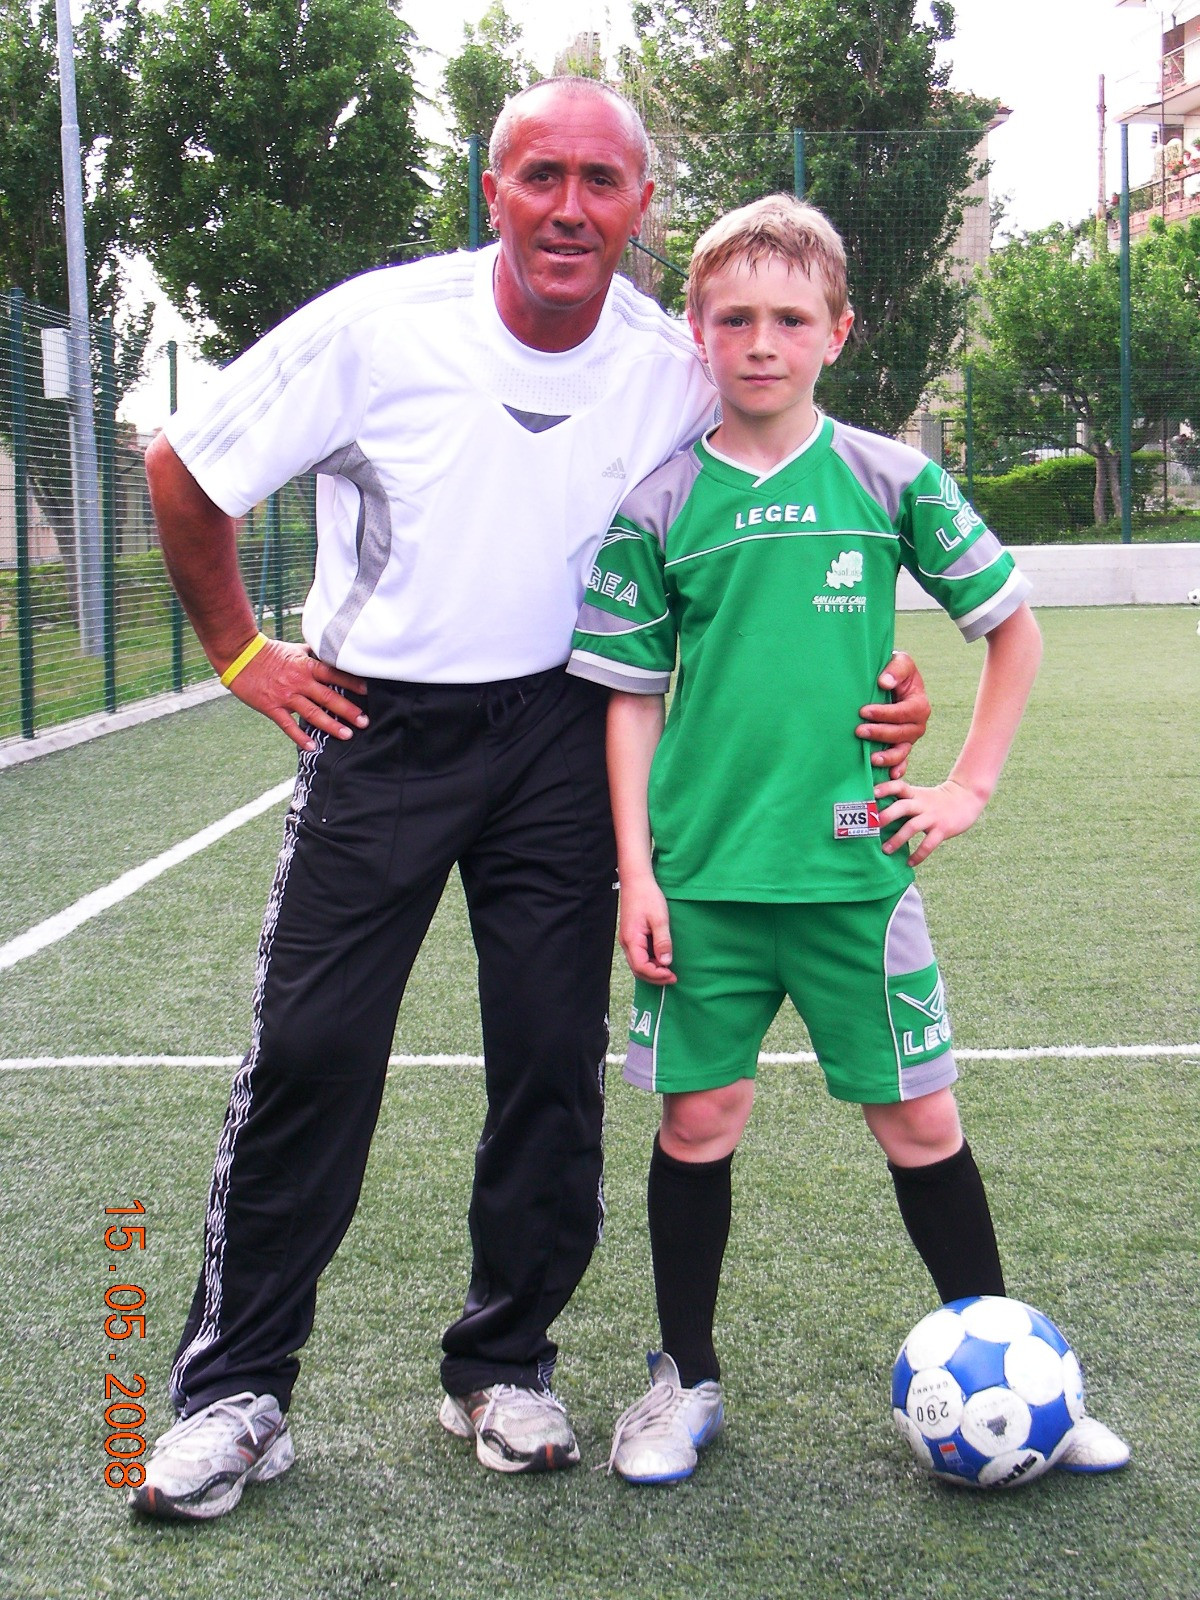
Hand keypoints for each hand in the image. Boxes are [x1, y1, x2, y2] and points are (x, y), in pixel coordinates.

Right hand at [226, 638, 368, 751]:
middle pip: (328, 697)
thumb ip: (313, 655)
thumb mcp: (294, 649)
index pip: (334, 674)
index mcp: (306, 665)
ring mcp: (285, 696)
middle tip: (365, 721)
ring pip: (312, 713)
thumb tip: (331, 654)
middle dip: (348, 710)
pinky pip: (288, 725)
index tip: (367, 691)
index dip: (351, 683)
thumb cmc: (268, 651)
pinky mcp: (271, 707)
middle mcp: (299, 681)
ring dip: (331, 725)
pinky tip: (312, 747)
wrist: (239, 655)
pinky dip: (300, 737)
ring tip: (347, 735)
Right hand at [618, 873, 676, 984]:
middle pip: (637, 969)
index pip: (641, 967)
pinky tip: (661, 959)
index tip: (672, 975)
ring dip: (652, 970)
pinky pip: (639, 955)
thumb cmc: (647, 896)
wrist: (636, 880)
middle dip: (654, 977)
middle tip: (672, 978)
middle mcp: (626, 942)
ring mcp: (628, 939)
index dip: (657, 975)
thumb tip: (666, 962)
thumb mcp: (659, 919)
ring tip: (668, 971)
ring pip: (637, 963)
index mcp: (632, 939)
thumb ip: (662, 941)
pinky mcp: (632, 935)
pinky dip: (649, 962)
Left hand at [857, 650, 930, 778]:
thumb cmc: (895, 671)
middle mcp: (917, 724)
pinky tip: (888, 776)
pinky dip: (896, 770)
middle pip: (902, 734)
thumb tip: (884, 682)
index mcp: (919, 704)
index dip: (884, 713)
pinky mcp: (900, 747)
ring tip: (871, 758)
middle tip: (859, 731)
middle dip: (881, 734)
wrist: (889, 681)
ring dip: (888, 757)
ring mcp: (909, 738)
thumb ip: (895, 669)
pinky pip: (902, 761)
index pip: (903, 712)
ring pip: (902, 751)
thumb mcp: (900, 661)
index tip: (863, 711)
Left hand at [874, 776, 985, 865]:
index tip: (872, 792)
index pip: (899, 786)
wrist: (966, 798)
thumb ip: (902, 800)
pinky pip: (928, 844)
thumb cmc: (935, 800)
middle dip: (887, 816)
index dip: (886, 788)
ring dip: (897, 839)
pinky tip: (909, 862)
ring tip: (885, 850)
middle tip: (872, 827)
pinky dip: (918, 855)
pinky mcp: (942, 829)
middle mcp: (922, 804)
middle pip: (902, 807)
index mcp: (914, 794)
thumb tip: (875, 813)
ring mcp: (932, 817)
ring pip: (912, 827)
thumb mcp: (919, 795)